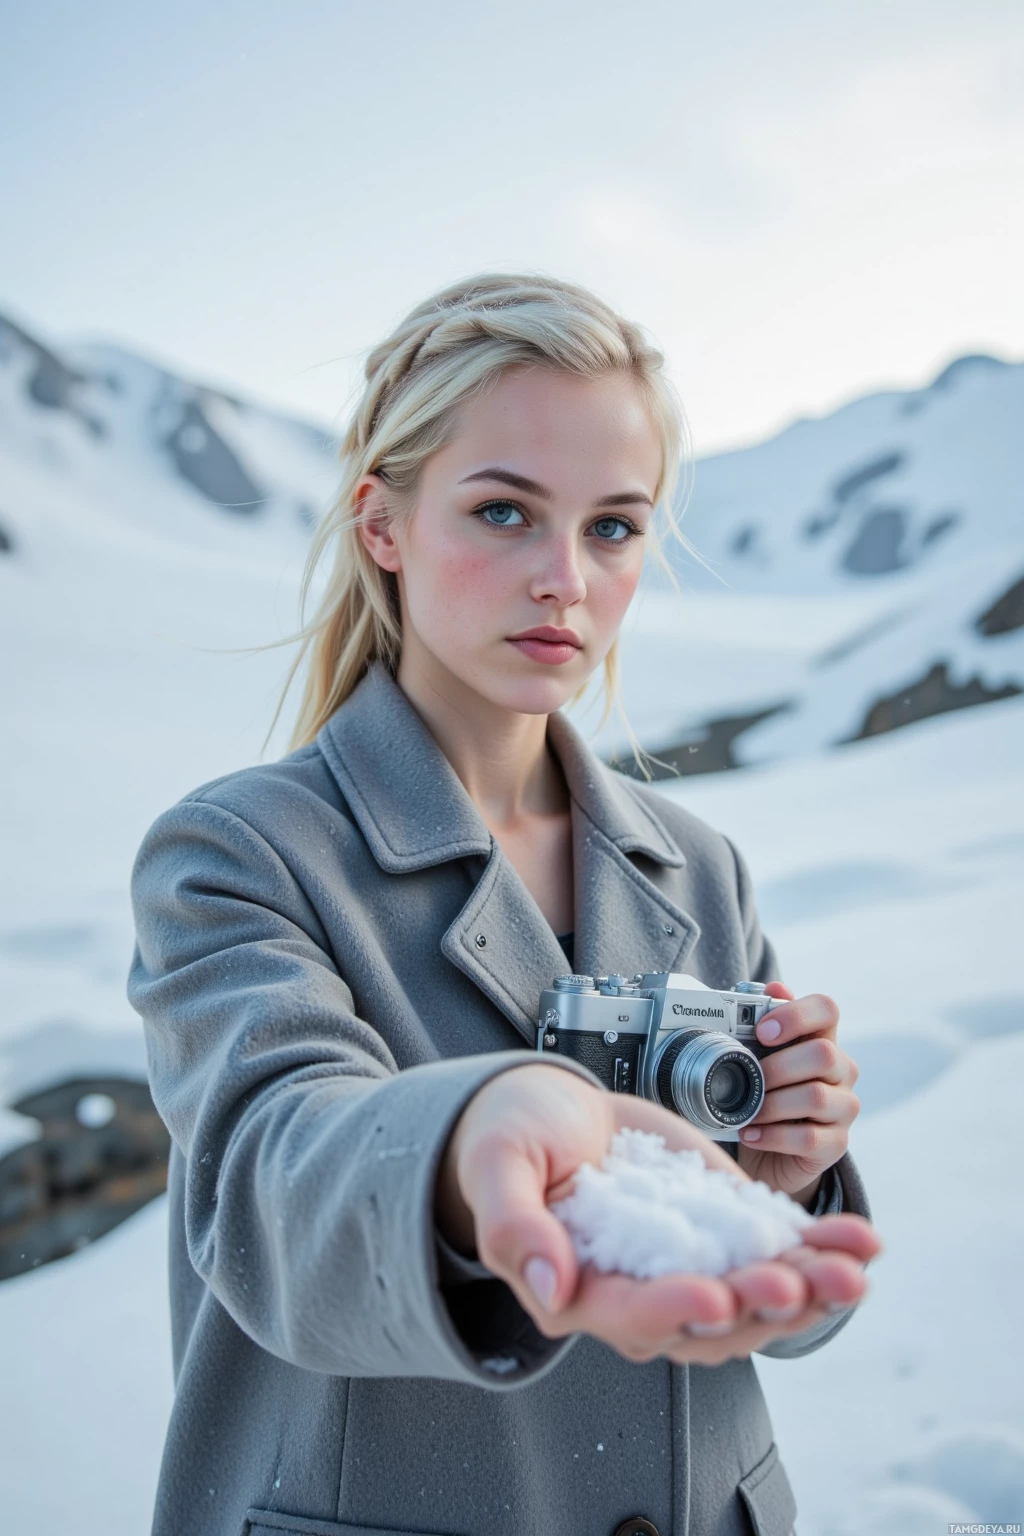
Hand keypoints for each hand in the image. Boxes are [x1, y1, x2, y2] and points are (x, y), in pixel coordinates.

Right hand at [435, 1064, 880, 1366]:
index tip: (712, 1295)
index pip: (633, 1315)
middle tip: (798, 1283)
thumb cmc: (512, 1140)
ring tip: (854, 1266)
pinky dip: (821, 1249)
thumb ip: (514, 1227)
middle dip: (760, 1306)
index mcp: (580, 1293)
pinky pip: (779, 1252)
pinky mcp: (724, 1231)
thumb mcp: (499, 1167)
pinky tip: (859, 1240)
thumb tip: (548, 1288)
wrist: (550, 1115)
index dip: (674, 1309)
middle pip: (711, 1323)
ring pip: (758, 1297)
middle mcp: (645, 1295)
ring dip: (811, 1288)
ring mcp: (691, 1264)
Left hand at [736, 982, 861, 1205]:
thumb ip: (765, 1023)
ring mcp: (844, 1107)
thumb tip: (775, 986)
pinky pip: (810, 1138)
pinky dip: (773, 1136)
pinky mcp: (837, 1143)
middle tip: (748, 1077)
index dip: (796, 1014)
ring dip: (772, 1104)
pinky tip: (752, 1134)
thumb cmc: (765, 1095)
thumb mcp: (759, 1059)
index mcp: (822, 1039)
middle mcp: (842, 1070)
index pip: (827, 1009)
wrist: (771, 1152)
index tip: (762, 1032)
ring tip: (747, 1112)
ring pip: (816, 1097)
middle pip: (823, 1054)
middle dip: (777, 1067)